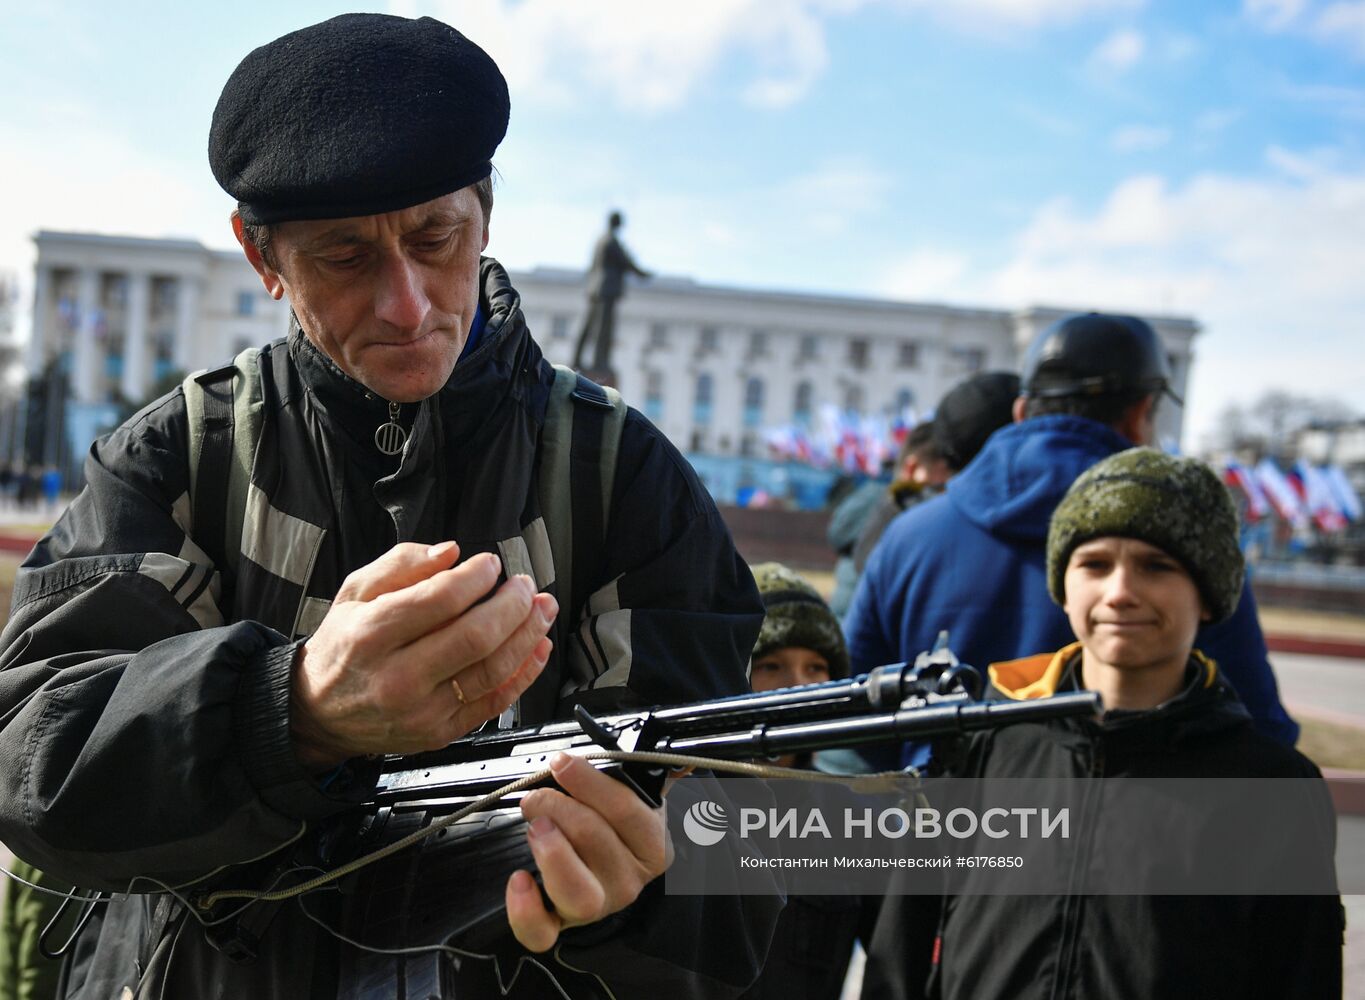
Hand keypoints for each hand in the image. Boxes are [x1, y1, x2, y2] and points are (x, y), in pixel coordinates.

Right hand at [291, 541, 556, 767]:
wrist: (319, 712)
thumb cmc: (343, 646)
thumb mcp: (355, 592)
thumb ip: (402, 564)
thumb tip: (450, 552)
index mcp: (371, 635)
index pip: (441, 600)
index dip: (477, 577)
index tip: (490, 564)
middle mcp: (397, 677)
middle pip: (475, 637)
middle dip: (513, 605)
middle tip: (525, 585)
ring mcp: (421, 710)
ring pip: (493, 670)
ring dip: (528, 635)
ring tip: (542, 610)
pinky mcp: (439, 732)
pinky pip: (494, 702)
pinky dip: (525, 673)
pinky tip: (538, 648)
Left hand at [506, 753, 671, 951]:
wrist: (598, 865)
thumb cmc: (611, 823)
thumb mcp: (634, 794)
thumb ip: (642, 773)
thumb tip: (681, 757)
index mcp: (652, 845)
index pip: (626, 809)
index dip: (588, 782)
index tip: (562, 762)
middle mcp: (628, 879)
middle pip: (594, 840)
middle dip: (558, 807)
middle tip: (538, 794)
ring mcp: (597, 905)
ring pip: (577, 891)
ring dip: (551, 850)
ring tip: (534, 825)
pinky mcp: (561, 924)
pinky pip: (542, 932)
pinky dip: (525, 910)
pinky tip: (519, 880)